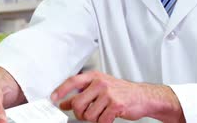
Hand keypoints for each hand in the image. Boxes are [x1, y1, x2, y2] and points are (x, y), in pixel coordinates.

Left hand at [51, 71, 184, 122]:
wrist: (142, 96)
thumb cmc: (121, 92)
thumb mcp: (101, 87)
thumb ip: (83, 93)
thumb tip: (65, 102)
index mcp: (95, 77)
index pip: (72, 81)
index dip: (60, 90)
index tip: (54, 98)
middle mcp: (100, 83)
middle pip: (77, 103)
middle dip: (79, 113)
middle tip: (85, 115)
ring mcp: (108, 94)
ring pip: (89, 115)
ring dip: (93, 119)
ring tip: (101, 114)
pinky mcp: (116, 105)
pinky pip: (101, 121)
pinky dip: (103, 122)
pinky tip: (109, 116)